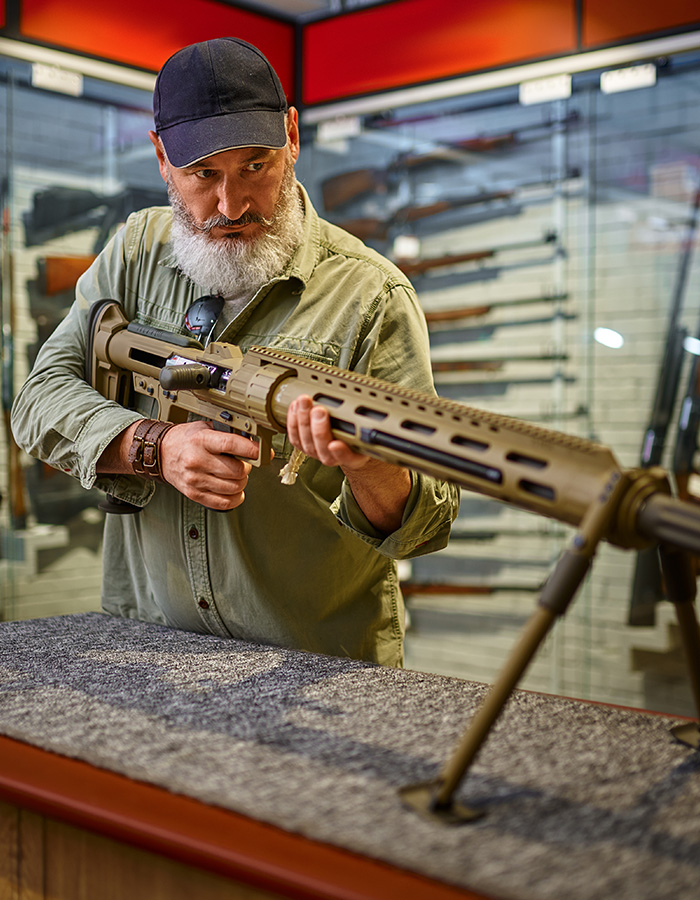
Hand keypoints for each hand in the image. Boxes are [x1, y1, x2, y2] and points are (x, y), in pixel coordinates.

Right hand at [160, 421, 260, 509]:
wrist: (161, 453)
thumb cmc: (186, 440)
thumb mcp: (205, 428)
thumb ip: (228, 433)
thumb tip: (255, 441)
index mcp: (201, 440)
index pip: (231, 445)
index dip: (252, 450)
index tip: (263, 452)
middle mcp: (197, 460)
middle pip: (237, 471)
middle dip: (247, 468)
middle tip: (244, 464)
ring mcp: (195, 479)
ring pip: (233, 488)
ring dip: (241, 483)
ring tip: (236, 476)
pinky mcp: (194, 494)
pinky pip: (224, 503)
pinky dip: (235, 498)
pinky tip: (234, 490)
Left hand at [286, 395, 411, 532]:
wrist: (351, 442)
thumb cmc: (362, 431)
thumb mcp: (374, 427)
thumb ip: (376, 418)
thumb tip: (385, 397)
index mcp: (355, 456)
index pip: (348, 458)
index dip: (341, 453)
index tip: (337, 444)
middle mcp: (335, 457)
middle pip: (322, 448)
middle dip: (318, 428)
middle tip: (319, 410)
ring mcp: (318, 453)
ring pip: (305, 443)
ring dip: (302, 422)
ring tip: (304, 402)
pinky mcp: (305, 446)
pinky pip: (294, 439)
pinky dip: (292, 423)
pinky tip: (294, 407)